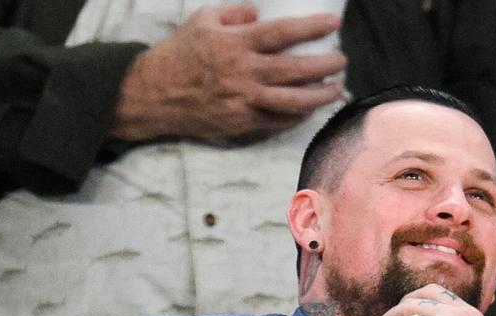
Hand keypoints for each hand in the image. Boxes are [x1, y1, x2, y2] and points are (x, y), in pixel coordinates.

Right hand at [112, 5, 345, 142]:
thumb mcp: (202, 21)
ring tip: (336, 87)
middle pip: (297, 69)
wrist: (154, 94)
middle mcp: (244, 73)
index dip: (311, 28)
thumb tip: (260, 13)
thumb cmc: (179, 54)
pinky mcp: (244, 123)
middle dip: (326, 65)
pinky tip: (311, 107)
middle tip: (342, 59)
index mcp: (235, 44)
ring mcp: (245, 101)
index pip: (282, 33)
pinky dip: (299, 115)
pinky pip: (280, 121)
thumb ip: (235, 15)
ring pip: (295, 101)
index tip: (333, 24)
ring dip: (321, 95)